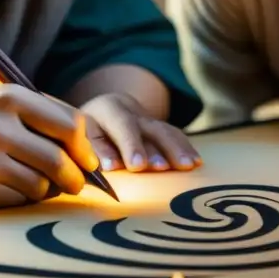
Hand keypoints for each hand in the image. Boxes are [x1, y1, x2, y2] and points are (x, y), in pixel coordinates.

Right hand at [0, 84, 98, 207]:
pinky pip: (23, 199)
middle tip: (75, 182)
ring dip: (48, 188)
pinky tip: (11, 186)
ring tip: (35, 180)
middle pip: (60, 159)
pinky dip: (26, 197)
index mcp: (10, 97)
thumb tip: (91, 152)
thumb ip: (48, 117)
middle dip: (76, 176)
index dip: (85, 147)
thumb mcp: (6, 104)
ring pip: (44, 184)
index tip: (88, 160)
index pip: (70, 124)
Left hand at [80, 92, 201, 172]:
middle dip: (156, 148)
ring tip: (188, 165)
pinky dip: (186, 149)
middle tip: (162, 167)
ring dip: (177, 149)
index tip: (136, 166)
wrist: (101, 113)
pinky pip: (175, 136)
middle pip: (148, 127)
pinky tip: (196, 162)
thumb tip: (108, 168)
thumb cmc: (85, 134)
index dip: (130, 145)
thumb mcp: (82, 136)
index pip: (121, 125)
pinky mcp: (159, 129)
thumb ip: (94, 150)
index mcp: (107, 110)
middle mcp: (130, 110)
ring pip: (165, 131)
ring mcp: (148, 119)